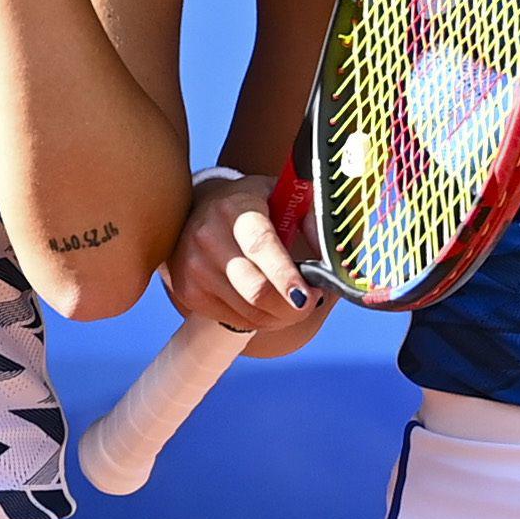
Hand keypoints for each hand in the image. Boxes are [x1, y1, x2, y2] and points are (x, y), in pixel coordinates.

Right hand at [165, 172, 318, 333]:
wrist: (199, 210)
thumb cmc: (254, 206)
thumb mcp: (285, 198)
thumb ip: (313, 219)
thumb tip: (332, 255)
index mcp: (237, 209)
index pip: (261, 246)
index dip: (285, 276)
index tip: (307, 297)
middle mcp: (208, 236)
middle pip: (255, 289)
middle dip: (292, 306)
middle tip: (311, 301)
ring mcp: (194, 266)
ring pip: (249, 312)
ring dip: (280, 315)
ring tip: (291, 300)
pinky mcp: (187, 291)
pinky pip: (236, 320)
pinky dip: (259, 319)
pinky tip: (265, 302)